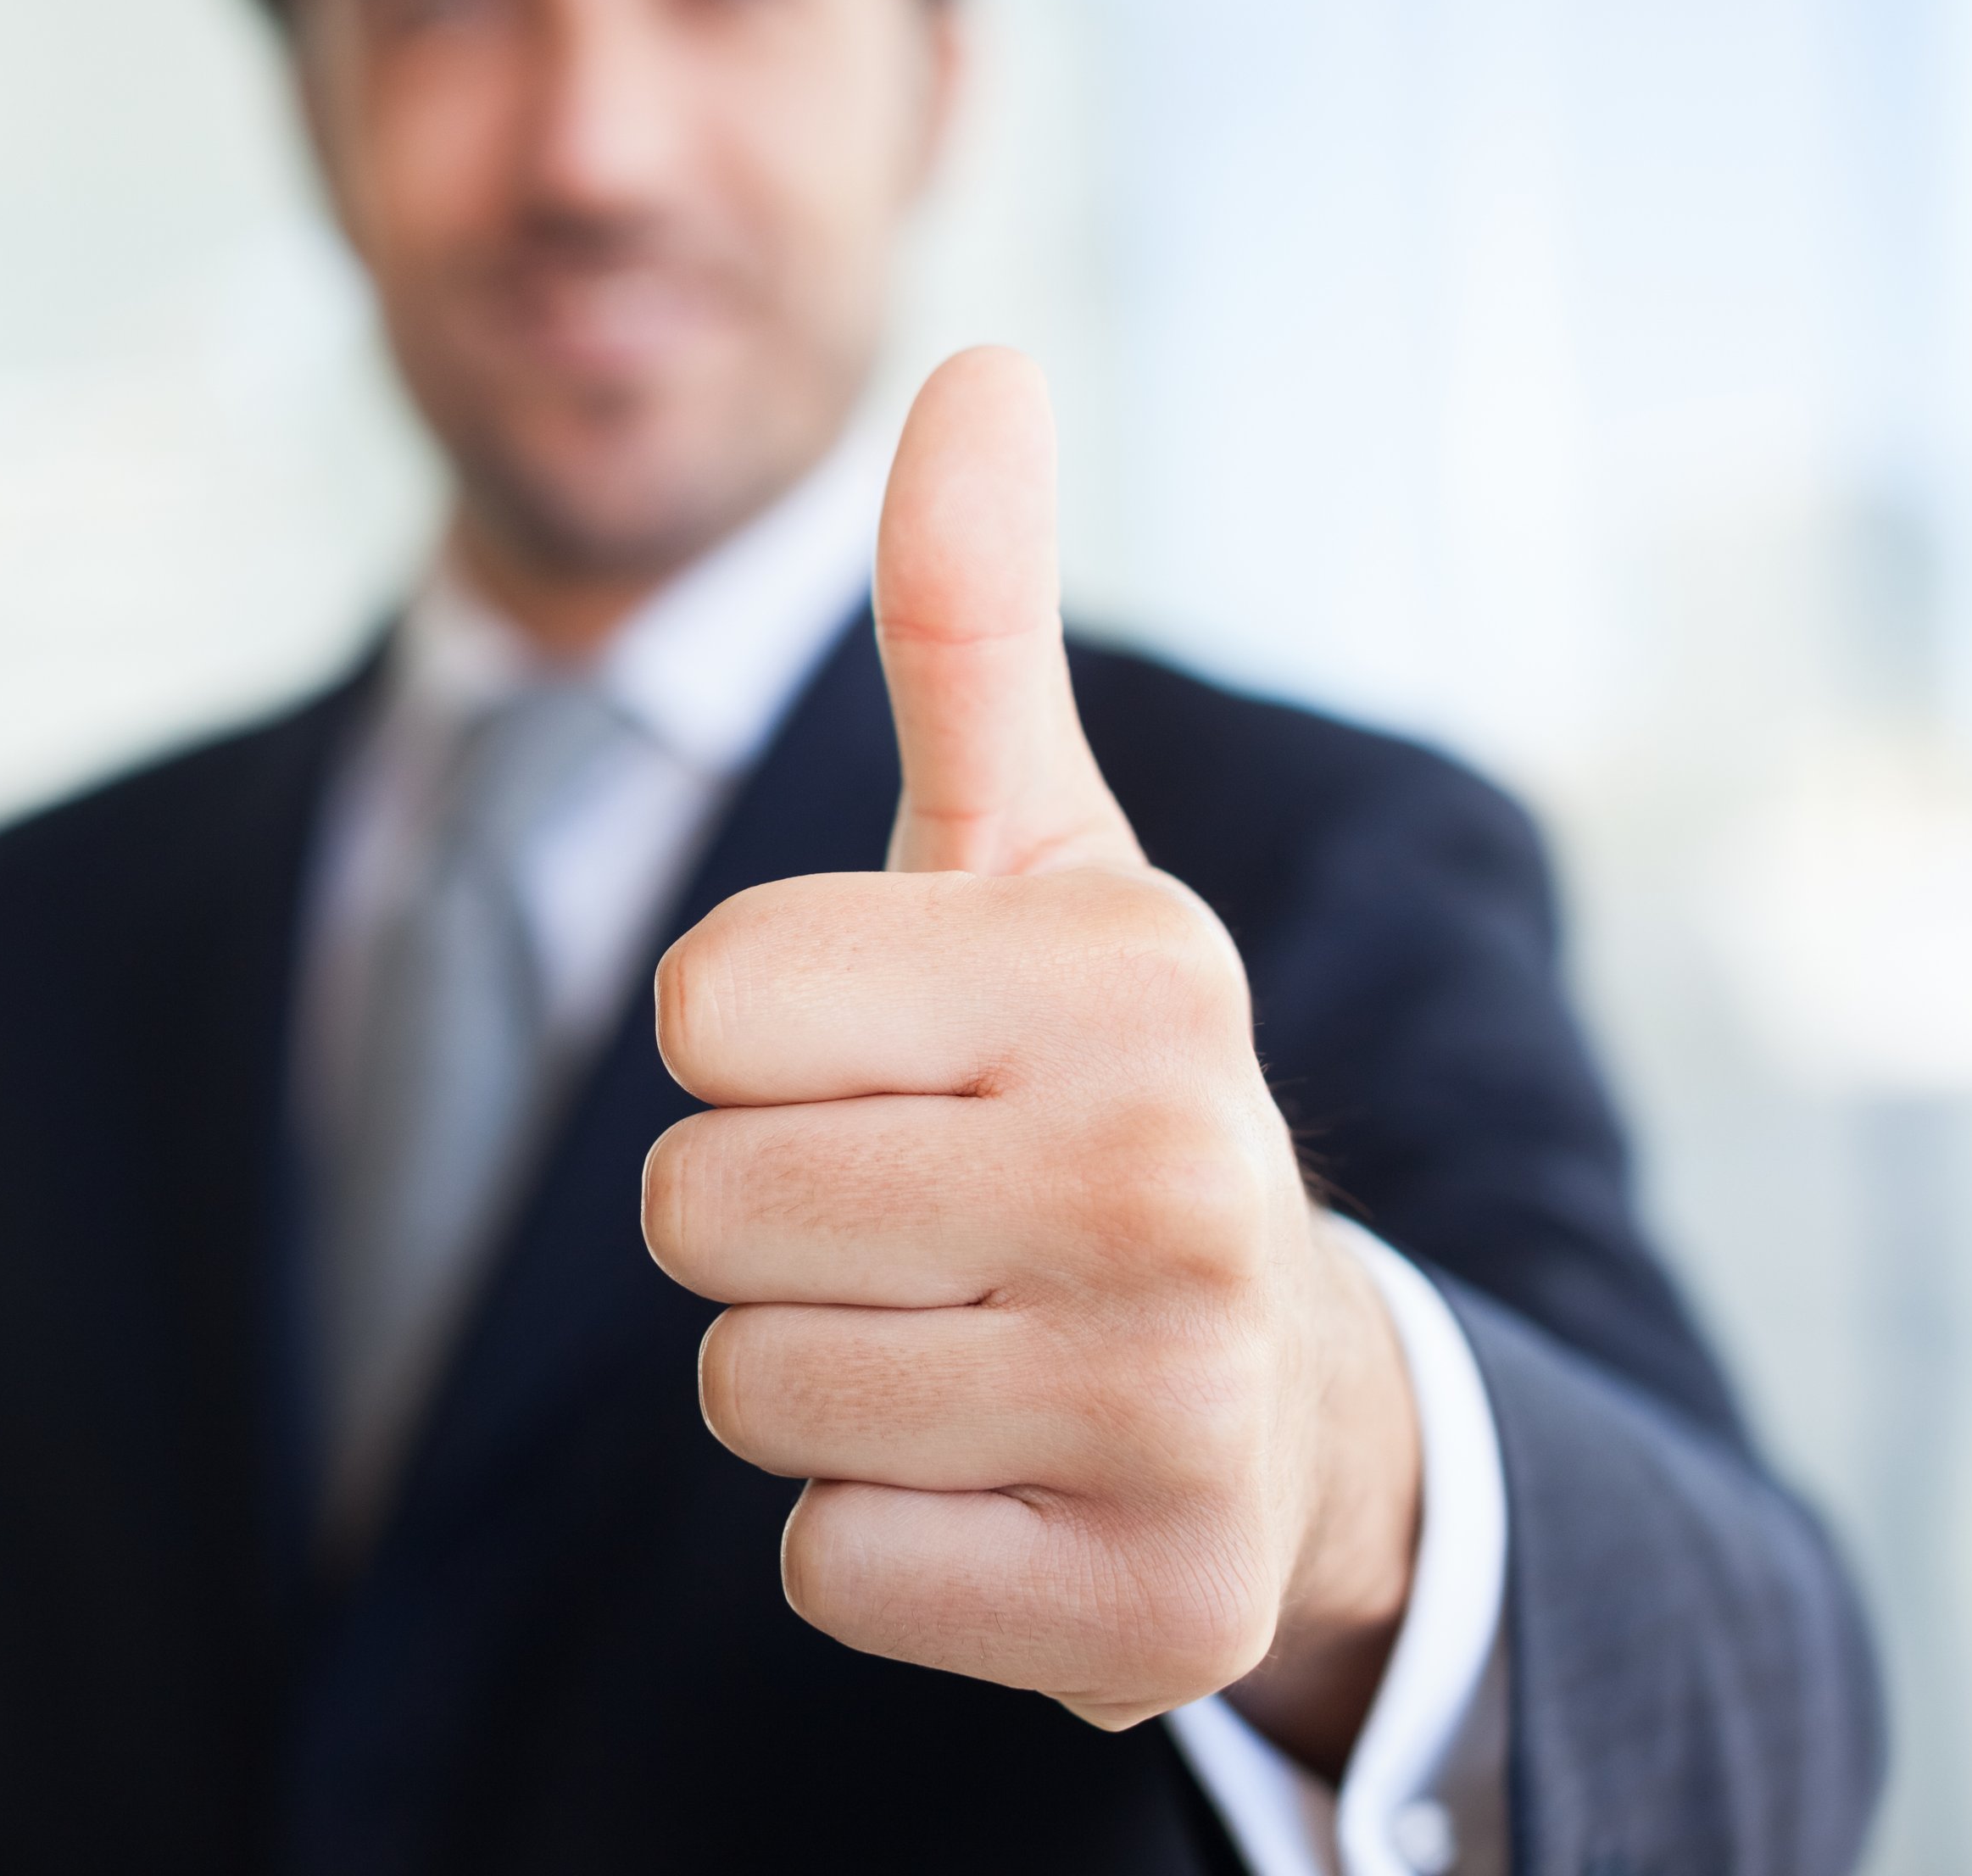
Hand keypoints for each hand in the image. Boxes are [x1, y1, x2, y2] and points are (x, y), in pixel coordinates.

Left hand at [640, 348, 1421, 1766]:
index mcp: (1132, 965)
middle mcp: (1181, 1175)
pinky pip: (826, 1559)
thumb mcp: (1039, 856)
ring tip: (972, 1334)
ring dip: (820, 1371)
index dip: (755, 1045)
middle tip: (931, 1216)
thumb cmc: (1089, 1090)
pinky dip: (884, 1531)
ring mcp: (1178, 1408)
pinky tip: (1011, 1471)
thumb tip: (982, 361)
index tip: (899, 1062)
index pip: (704, 1005)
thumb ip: (974, 620)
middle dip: (768, 1217)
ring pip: (746, 1390)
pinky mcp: (1149, 1610)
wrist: (1275, 1393)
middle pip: (696, 1209)